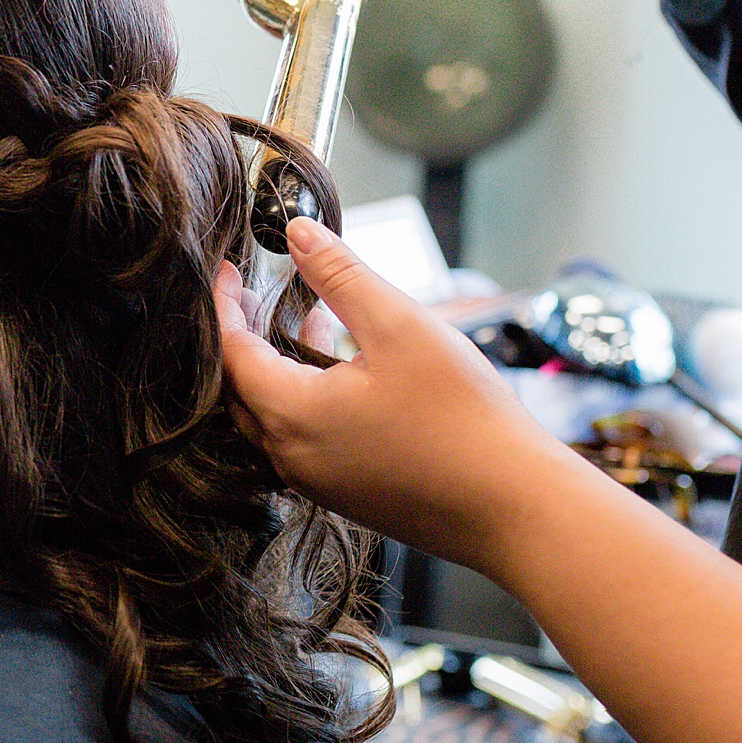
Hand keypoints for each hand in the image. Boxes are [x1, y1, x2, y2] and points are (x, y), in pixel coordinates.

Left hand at [213, 216, 588, 572]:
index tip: (226, 268)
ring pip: (273, 416)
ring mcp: (318, 482)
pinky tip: (344, 370)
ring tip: (307, 319)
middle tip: (254, 292)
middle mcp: (291, 457)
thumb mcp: (399, 326)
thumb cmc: (463, 417)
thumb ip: (340, 276)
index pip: (231, 352)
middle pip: (241, 388)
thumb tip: (297, 231)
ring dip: (278, 366)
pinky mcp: (348, 494)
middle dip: (242, 336)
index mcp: (291, 415)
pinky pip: (303, 439)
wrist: (517, 510)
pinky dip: (305, 397)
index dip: (224, 304)